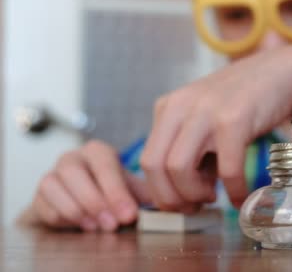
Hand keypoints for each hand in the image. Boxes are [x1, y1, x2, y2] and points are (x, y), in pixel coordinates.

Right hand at [27, 140, 150, 230]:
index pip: (105, 165)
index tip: (129, 215)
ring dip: (77, 210)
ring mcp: (52, 174)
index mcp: (98, 151)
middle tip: (113, 224)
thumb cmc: (109, 191)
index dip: (117, 192)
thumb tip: (166, 201)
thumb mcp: (130, 188)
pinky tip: (81, 224)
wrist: (79, 202)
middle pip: (75, 173)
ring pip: (54, 186)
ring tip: (97, 226)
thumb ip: (145, 193)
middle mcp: (72, 157)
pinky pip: (44, 204)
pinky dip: (62, 217)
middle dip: (95, 201)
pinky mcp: (39, 195)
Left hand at [140, 48, 291, 210]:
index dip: (161, 191)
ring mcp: (206, 111)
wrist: (279, 70)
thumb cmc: (244, 101)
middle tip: (195, 206)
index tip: (182, 203)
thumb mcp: (205, 118)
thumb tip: (184, 194)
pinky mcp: (234, 119)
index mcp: (168, 107)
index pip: (147, 160)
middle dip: (172, 198)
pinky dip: (233, 190)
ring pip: (179, 169)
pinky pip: (226, 169)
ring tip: (215, 196)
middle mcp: (180, 106)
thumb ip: (191, 148)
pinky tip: (240, 196)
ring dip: (195, 195)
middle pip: (155, 166)